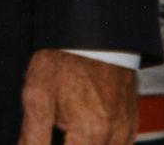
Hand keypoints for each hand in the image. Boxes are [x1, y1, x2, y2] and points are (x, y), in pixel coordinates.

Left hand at [16, 50, 135, 144]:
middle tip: (54, 132)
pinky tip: (79, 133)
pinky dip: (97, 144)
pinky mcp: (132, 124)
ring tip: (65, 132)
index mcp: (90, 132)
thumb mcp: (37, 95)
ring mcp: (127, 131)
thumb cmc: (62, 60)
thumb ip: (32, 137)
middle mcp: (114, 137)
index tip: (42, 140)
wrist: (93, 30)